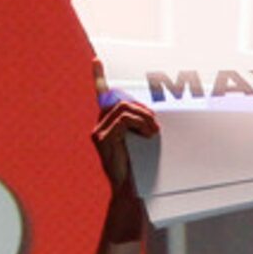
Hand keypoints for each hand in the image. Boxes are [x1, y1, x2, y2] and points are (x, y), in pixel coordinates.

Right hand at [90, 62, 157, 201]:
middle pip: (119, 101)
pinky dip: (139, 124)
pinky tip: (147, 135)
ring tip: (153, 131)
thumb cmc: (139, 170)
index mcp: (108, 126)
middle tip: (155, 125)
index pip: (102, 96)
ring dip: (142, 116)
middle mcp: (100, 126)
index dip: (98, 77)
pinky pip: (122, 120)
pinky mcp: (103, 139)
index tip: (96, 60)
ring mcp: (99, 132)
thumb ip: (141, 127)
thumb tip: (154, 117)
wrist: (130, 192)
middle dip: (140, 109)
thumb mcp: (141, 144)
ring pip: (121, 108)